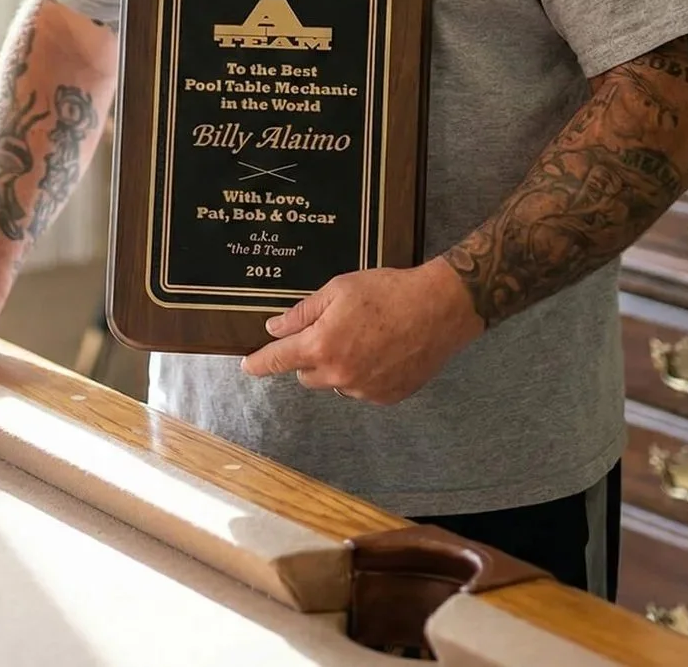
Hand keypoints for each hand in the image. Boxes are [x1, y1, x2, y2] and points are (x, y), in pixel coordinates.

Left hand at [239, 258, 484, 403]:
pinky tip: (383, 352)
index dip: (259, 363)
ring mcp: (364, 390)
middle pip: (306, 375)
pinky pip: (363, 389)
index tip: (248, 366)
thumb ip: (303, 312)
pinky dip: (365, 375)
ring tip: (365, 339)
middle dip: (310, 357)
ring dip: (339, 367)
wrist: (439, 308)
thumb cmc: (388, 291)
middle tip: (331, 332)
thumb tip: (274, 329)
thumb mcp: (339, 289)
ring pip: (336, 383)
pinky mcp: (387, 397)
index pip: (278, 361)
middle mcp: (339, 375)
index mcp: (321, 346)